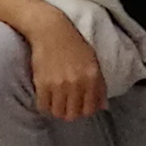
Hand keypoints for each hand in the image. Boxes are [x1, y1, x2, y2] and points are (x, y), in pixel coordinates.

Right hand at [21, 6, 105, 120]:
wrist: (50, 30)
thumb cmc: (74, 45)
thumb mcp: (93, 62)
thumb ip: (100, 86)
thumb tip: (103, 107)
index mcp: (92, 78)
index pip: (89, 110)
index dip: (84, 110)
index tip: (79, 106)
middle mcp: (77, 84)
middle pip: (73, 114)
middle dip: (70, 112)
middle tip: (66, 104)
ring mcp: (59, 85)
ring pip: (58, 113)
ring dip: (57, 109)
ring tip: (56, 101)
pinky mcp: (42, 84)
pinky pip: (43, 106)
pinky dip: (45, 105)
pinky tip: (46, 97)